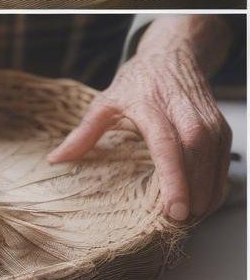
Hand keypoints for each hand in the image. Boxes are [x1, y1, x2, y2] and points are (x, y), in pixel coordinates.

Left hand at [48, 16, 232, 221]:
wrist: (170, 58)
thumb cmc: (136, 84)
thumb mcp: (105, 103)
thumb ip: (84, 133)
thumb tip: (56, 159)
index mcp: (150, 106)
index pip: (167, 146)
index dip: (173, 179)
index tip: (174, 209)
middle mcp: (183, 113)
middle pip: (194, 159)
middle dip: (191, 194)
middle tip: (177, 221)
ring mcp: (207, 121)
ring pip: (213, 164)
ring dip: (205, 195)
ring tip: (189, 217)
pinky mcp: (221, 129)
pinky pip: (224, 164)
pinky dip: (216, 187)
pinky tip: (202, 202)